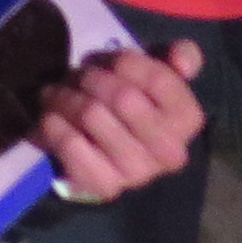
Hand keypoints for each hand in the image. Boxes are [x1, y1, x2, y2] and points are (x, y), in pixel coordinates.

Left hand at [35, 41, 208, 199]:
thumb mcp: (161, 72)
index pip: (157, 79)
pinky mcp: (105, 186)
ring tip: (59, 94)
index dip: (124, 62)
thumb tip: (183, 61)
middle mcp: (170, 151)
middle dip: (91, 78)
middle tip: (77, 77)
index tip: (106, 62)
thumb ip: (183, 56)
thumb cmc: (136, 104)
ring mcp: (138, 172)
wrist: (110, 154)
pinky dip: (54, 124)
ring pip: (91, 114)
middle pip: (122, 97)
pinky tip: (53, 117)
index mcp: (188, 119)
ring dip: (66, 96)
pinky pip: (70, 144)